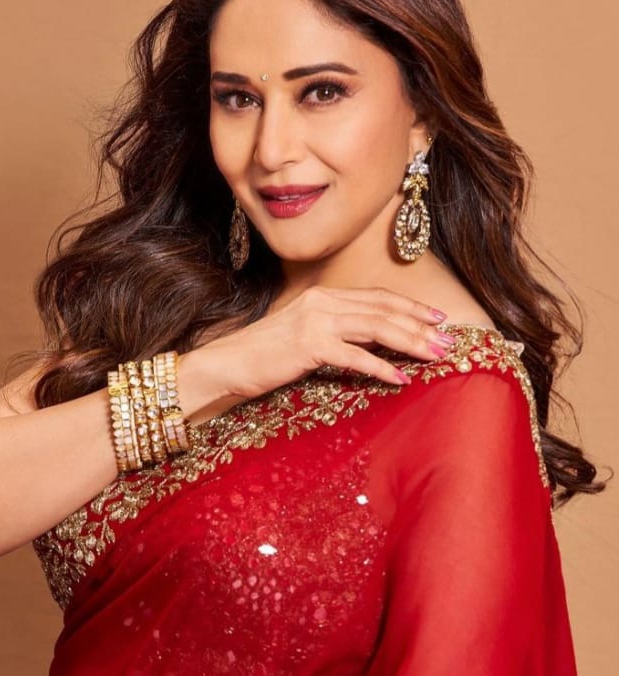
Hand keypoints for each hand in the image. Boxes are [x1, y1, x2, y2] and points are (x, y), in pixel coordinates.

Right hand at [195, 285, 453, 398]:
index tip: (438, 318)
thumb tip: (372, 346)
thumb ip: (337, 334)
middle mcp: (323, 301)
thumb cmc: (265, 357)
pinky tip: (400, 379)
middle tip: (449, 340)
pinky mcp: (309, 345)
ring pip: (377, 328)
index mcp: (324, 296)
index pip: (378, 298)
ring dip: (411, 341)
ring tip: (435, 355)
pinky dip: (381, 368)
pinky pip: (356, 357)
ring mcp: (316, 321)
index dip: (411, 307)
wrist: (227, 365)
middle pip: (384, 310)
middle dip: (420, 324)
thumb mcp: (305, 337)